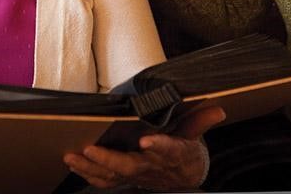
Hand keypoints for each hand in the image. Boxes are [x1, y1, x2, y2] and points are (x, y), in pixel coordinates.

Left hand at [63, 105, 224, 189]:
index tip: (147, 141)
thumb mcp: (196, 134)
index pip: (167, 150)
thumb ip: (202, 120)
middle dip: (108, 159)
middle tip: (89, 148)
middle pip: (129, 167)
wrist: (183, 176)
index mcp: (172, 155)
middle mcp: (151, 167)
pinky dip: (88, 173)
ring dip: (90, 167)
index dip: (158, 147)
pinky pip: (105, 180)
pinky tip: (74, 163)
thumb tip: (219, 109)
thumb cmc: (186, 150)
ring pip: (111, 176)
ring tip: (71, 155)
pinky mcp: (126, 178)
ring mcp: (136, 175)